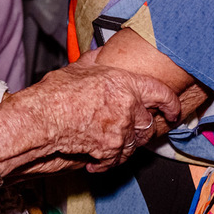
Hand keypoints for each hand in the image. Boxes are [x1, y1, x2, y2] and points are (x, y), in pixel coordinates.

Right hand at [30, 55, 179, 171]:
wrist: (40, 120)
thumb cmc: (55, 93)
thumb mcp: (79, 68)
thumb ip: (97, 62)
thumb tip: (103, 54)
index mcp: (125, 84)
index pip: (162, 94)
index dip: (171, 104)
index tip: (173, 111)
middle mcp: (128, 109)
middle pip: (148, 123)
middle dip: (141, 125)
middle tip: (130, 126)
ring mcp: (121, 132)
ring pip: (135, 142)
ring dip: (126, 142)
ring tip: (111, 139)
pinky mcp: (110, 152)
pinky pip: (119, 159)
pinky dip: (110, 158)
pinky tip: (97, 155)